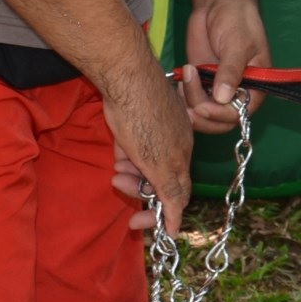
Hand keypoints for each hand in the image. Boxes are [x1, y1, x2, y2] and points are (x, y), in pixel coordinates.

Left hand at [103, 58, 194, 235]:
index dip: (158, 215)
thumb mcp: (158, 163)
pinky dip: (127, 154)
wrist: (126, 76)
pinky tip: (119, 149)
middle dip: (138, 188)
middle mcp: (175, 146)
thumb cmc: (142, 120)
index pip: (177, 197)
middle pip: (159, 181)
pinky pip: (137, 148)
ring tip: (117, 165)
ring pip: (146, 164)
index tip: (135, 224)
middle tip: (118, 183)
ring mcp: (160, 132)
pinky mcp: (144, 120)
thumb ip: (170, 194)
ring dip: (131, 171)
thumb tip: (176, 226)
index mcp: (182, 158)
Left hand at [179, 0, 270, 134]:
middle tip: (187, 99)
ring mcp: (216, 89)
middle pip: (219, 121)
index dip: (220, 116)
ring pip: (202, 113)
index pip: (239, 114)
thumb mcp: (238, 44)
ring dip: (190, 103)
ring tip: (187, 75)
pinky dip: (182, 97)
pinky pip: (189, 101)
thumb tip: (223, 98)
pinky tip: (181, 79)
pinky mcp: (200, 82)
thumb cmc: (238, 20)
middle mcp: (236, 93)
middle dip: (202, 114)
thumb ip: (231, 71)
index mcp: (255, 88)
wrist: (219, 3)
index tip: (202, 107)